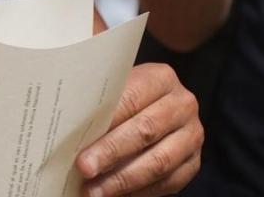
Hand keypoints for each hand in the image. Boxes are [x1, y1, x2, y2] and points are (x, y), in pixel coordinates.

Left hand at [74, 63, 201, 196]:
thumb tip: (69, 121)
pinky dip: (138, 192)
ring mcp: (192, 135)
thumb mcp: (117, 89)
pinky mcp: (193, 163)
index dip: (106, 122)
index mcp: (162, 78)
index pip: (132, 99)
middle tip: (84, 169)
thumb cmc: (127, 99)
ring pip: (158, 162)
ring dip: (122, 180)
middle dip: (111, 153)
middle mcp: (183, 104)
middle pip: (145, 131)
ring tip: (94, 192)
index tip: (80, 142)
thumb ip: (101, 101)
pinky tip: (115, 195)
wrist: (156, 109)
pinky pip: (167, 182)